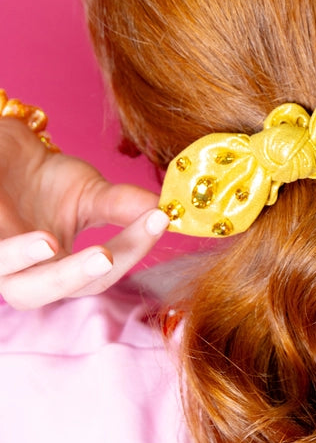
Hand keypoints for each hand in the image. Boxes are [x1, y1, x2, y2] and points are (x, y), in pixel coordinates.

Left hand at [0, 118, 169, 308]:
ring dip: (27, 264)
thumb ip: (125, 206)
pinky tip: (39, 238)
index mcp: (54, 271)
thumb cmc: (46, 178)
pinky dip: (10, 250)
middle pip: (39, 293)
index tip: (161, 219)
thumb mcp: (92, 192)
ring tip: (49, 243)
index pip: (94, 276)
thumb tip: (171, 211)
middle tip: (106, 258)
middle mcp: (21, 271)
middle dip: (73, 278)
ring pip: (9, 281)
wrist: (8, 149)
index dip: (131, 251)